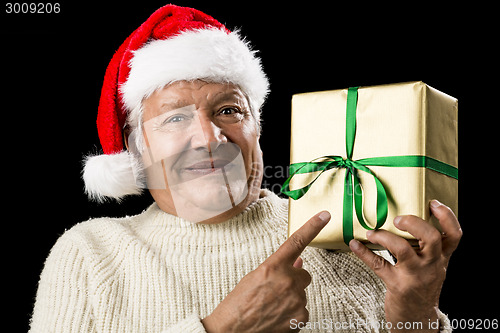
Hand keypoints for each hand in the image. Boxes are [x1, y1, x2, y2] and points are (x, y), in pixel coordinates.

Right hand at [201, 210, 330, 332]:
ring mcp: (296, 300)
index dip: (313, 226)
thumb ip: (277, 268)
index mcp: (273, 266)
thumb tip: (297, 263)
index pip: (297, 241)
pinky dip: (292, 314)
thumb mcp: (254, 278)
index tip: (325, 215)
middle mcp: (288, 280)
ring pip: (302, 294)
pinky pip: (303, 311)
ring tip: (271, 307)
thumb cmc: (238, 305)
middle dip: (294, 280)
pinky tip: (277, 317)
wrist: (232, 331)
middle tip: (275, 291)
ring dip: (291, 298)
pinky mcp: (301, 318)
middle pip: (303, 274)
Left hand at [350, 200, 461, 331]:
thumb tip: (404, 219)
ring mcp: (415, 275)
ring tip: (372, 232)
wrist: (417, 318)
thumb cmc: (421, 285)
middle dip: (414, 223)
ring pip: (403, 250)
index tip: (433, 203)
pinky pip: (378, 265)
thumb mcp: (431, 266)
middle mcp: (431, 265)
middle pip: (431, 238)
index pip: (454, 235)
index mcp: (441, 258)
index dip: (447, 216)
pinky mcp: (397, 284)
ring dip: (384, 237)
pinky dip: (363, 253)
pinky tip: (354, 245)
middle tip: (397, 219)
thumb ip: (424, 246)